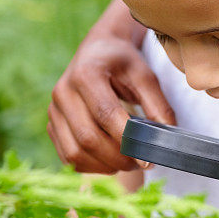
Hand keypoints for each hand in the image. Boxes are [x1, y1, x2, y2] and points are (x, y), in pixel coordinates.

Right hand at [47, 34, 175, 173]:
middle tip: (140, 163)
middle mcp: (63, 92)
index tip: (148, 159)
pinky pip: (68, 157)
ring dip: (104, 166)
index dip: (127, 139)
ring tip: (127, 162)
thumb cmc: (124, 63)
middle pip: (88, 138)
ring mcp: (54, 110)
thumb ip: (158, 106)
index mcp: (86, 74)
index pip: (106, 114)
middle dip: (118, 157)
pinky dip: (91, 166)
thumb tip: (166, 140)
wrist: (97, 51)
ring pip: (76, 152)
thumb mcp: (146, 76)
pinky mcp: (52, 125)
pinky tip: (110, 161)